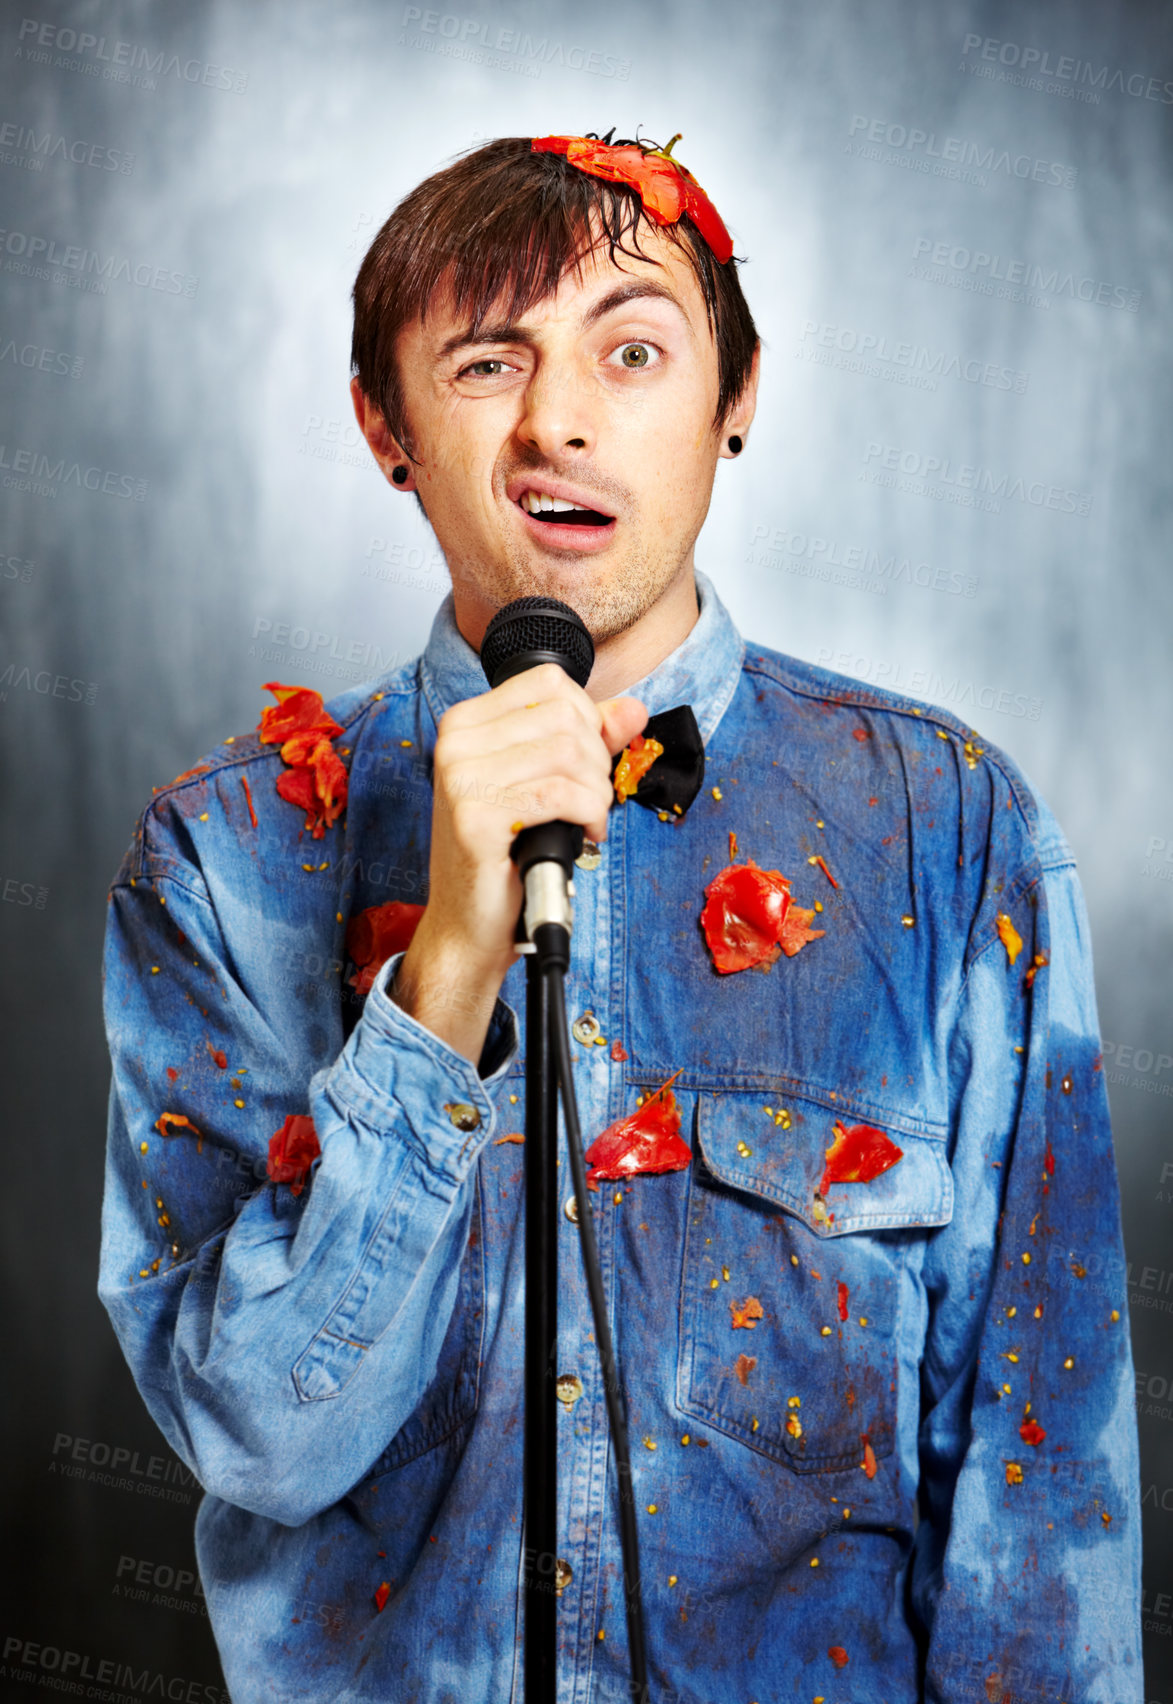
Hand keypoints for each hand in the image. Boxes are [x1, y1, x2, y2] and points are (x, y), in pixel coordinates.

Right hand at [390, 663, 646, 1062]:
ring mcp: (461, 777)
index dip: (587, 718)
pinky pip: (561, 793)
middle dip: (597, 761)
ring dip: (596, 790)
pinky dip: (588, 813)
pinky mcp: (476, 816)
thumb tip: (633, 709)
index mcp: (466, 723)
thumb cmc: (503, 856)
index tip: (586, 761)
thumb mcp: (544, 784)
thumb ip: (587, 741)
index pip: (550, 682)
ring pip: (568, 752)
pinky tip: (584, 833)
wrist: (469, 924)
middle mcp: (456, 741)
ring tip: (587, 817)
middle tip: (590, 799)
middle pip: (565, 716)